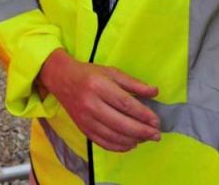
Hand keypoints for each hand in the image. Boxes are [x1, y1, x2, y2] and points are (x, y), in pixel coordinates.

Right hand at [38, 49, 159, 151]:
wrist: (61, 79)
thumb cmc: (89, 74)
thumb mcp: (111, 72)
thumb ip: (133, 83)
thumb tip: (155, 91)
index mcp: (99, 86)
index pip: (125, 104)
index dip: (143, 114)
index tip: (156, 121)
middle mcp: (90, 104)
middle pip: (120, 123)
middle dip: (141, 131)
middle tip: (156, 135)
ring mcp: (85, 118)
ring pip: (112, 135)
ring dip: (132, 140)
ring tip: (145, 139)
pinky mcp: (82, 128)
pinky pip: (102, 142)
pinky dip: (118, 146)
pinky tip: (130, 144)